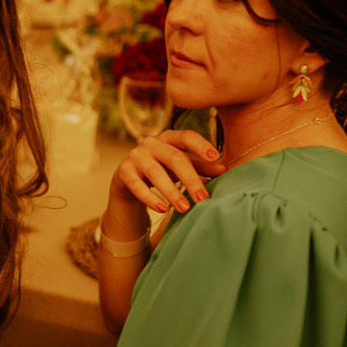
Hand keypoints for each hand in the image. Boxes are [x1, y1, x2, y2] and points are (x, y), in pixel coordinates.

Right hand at [110, 129, 227, 214]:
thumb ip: (201, 167)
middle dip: (190, 179)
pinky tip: (162, 209)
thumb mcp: (182, 167)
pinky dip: (149, 198)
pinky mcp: (123, 171)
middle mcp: (151, 143)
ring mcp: (135, 155)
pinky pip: (136, 185)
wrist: (129, 180)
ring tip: (185, 208)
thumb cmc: (163, 169)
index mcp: (169, 138)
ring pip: (155, 172)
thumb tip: (223, 169)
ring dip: (171, 191)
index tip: (216, 157)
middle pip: (174, 157)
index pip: (186, 136)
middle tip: (203, 199)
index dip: (201, 145)